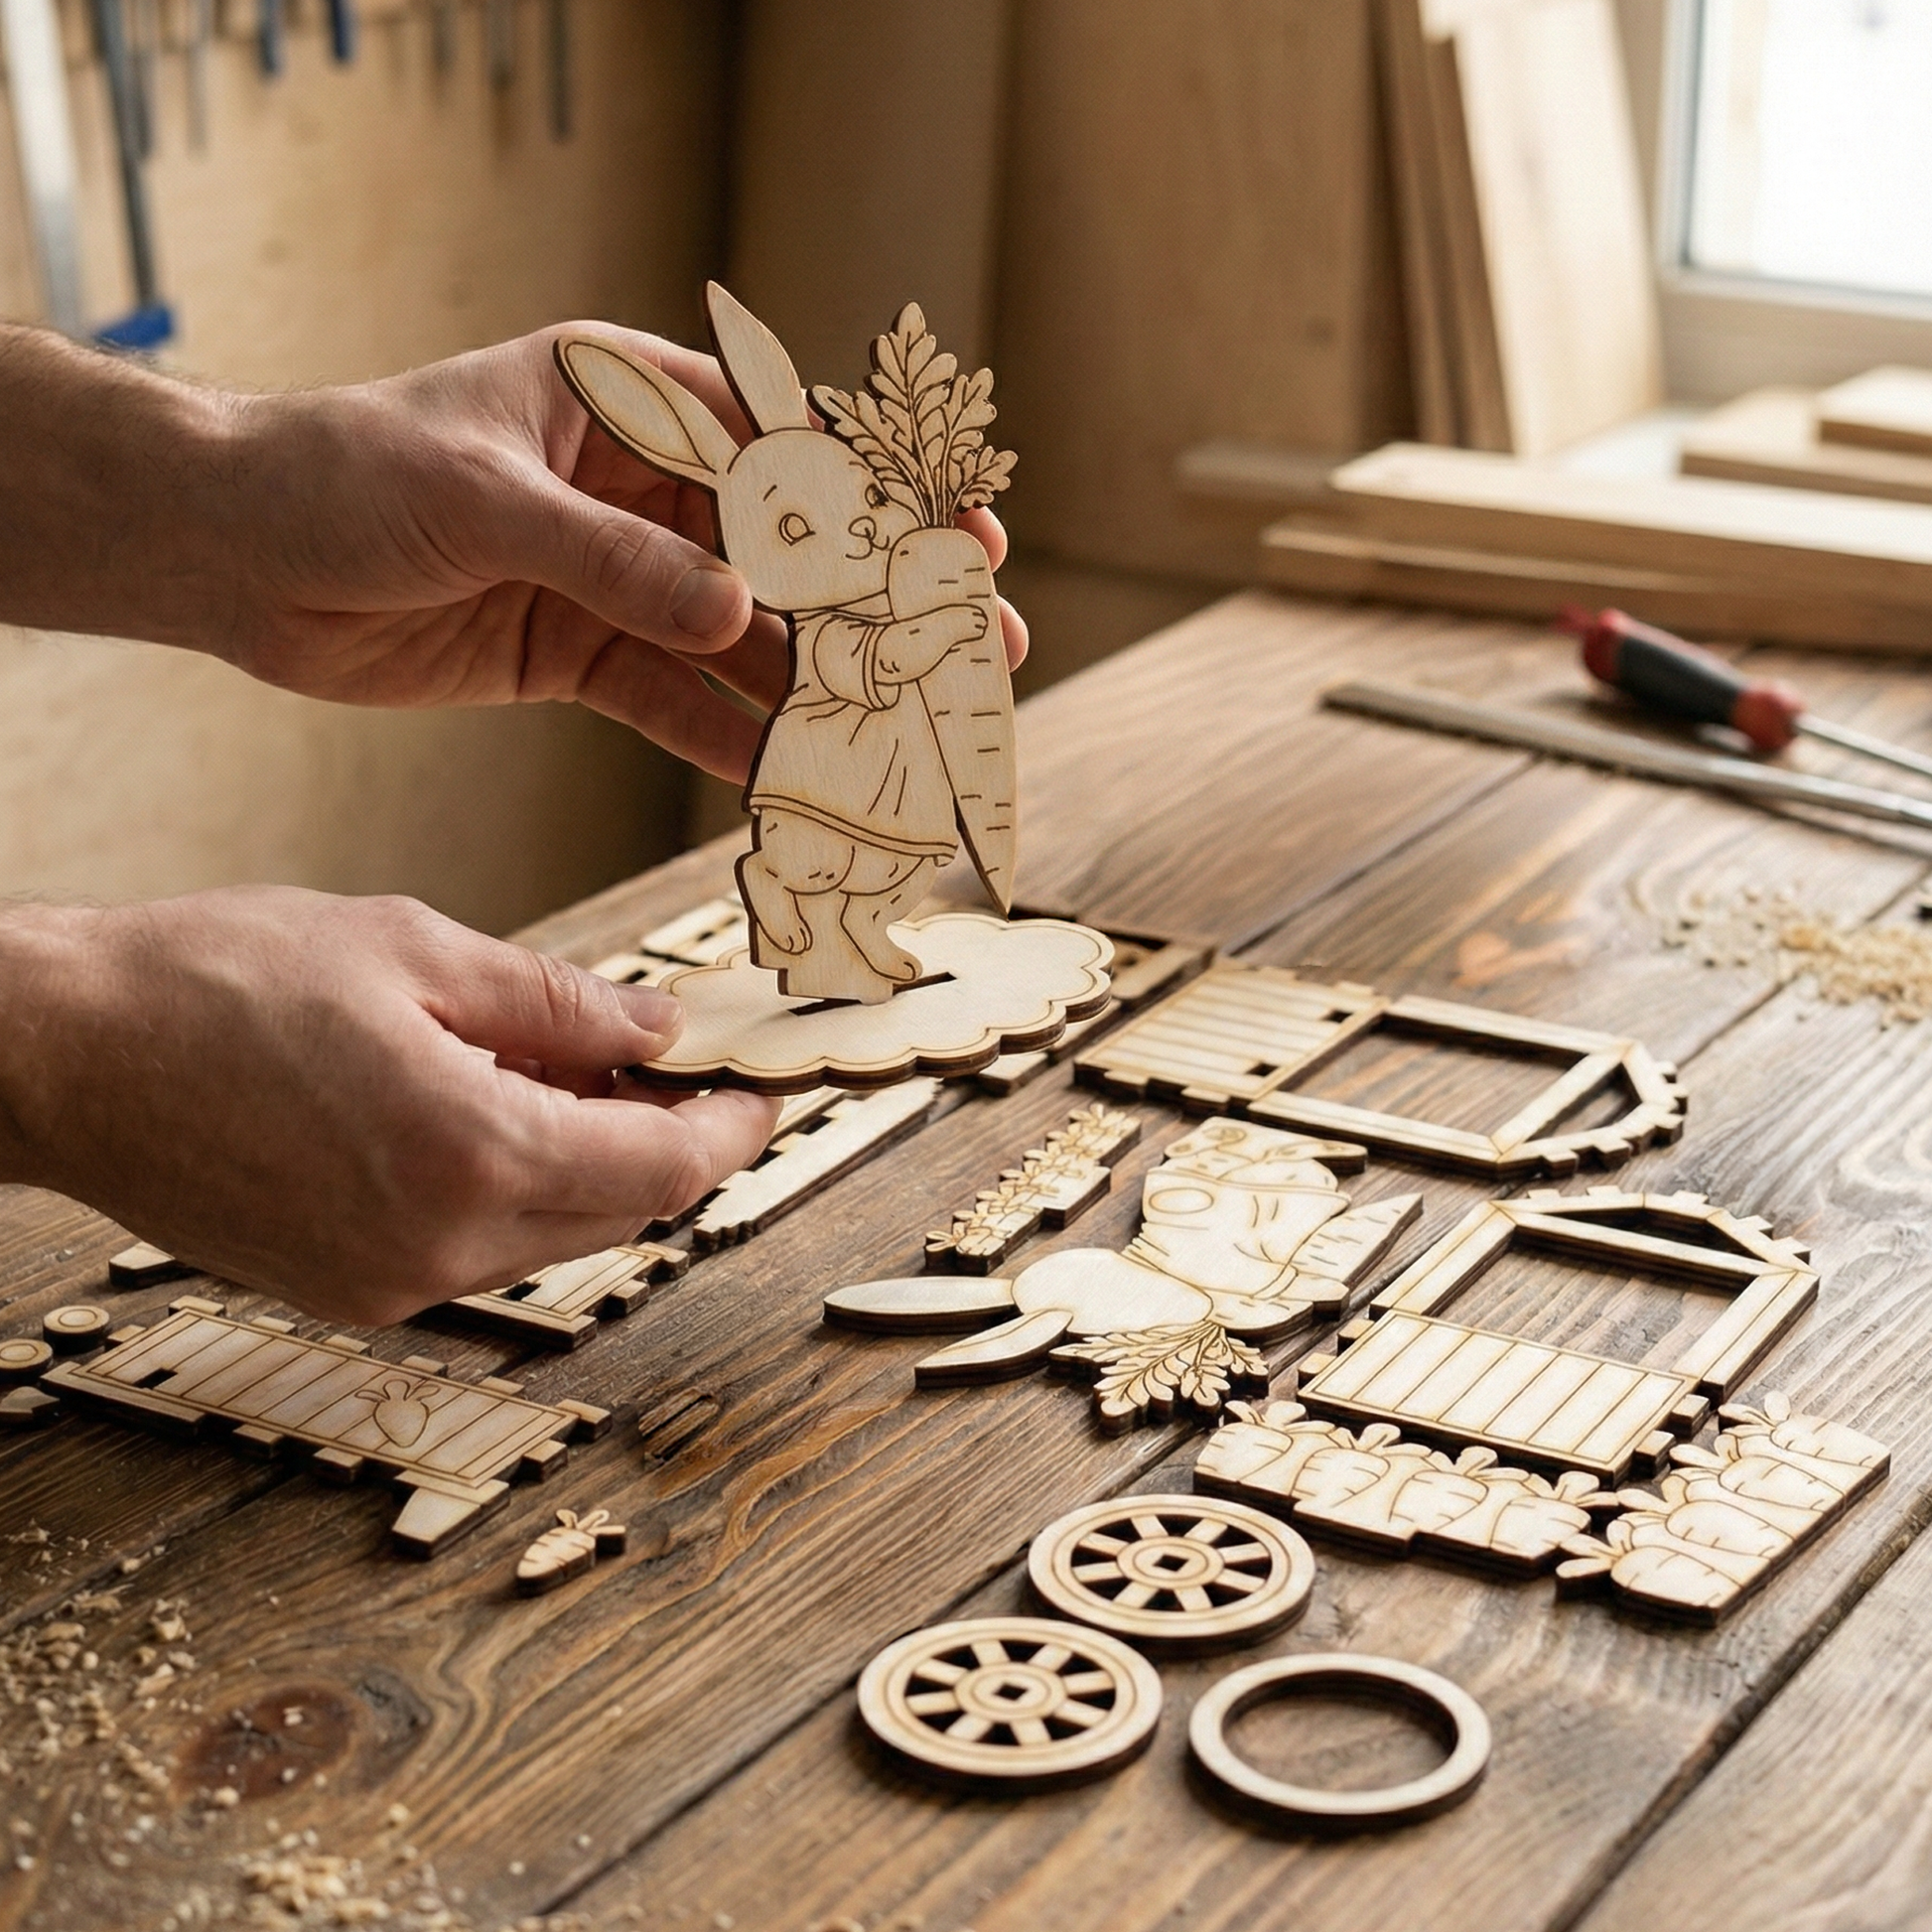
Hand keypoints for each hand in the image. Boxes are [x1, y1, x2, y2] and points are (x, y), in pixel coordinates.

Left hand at [0, 323, 1027, 782]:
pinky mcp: (582, 655)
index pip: (782, 446)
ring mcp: (618, 577)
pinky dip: (729, 741)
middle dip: (883, 606)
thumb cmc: (343, 474)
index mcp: (628, 397)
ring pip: (745, 640)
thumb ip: (615, 561)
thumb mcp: (485, 500)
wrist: (235, 556)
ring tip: (905, 735)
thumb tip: (736, 615)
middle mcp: (641, 487)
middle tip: (978, 652)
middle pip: (791, 553)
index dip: (883, 499)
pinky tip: (794, 778)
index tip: (966, 538)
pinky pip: (676, 703)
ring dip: (822, 689)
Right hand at [0, 890, 777, 1325]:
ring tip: (569, 1074)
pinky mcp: (347, 1293)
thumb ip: (561, 1002)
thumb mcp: (415, 948)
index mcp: (470, 1153)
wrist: (62, 1055)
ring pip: (552, 1237)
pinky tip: (494, 1116)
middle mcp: (438, 1246)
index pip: (661, 1169)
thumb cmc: (213, 982)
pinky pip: (479, 1252)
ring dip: (590, 1168)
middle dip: (664, 1147)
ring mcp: (387, 1286)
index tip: (756, 1097)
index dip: (726, 1133)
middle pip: (619, 1216)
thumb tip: (656, 1028)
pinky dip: (516, 1192)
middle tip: (670, 1071)